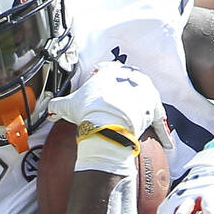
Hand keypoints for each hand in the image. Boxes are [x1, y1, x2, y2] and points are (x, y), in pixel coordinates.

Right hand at [47, 63, 171, 147]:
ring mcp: (143, 89)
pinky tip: (165, 143)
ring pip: (145, 95)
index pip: (107, 70)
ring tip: (139, 117)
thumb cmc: (88, 111)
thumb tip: (48, 109)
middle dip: (125, 90)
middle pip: (128, 80)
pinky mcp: (154, 105)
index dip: (103, 79)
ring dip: (143, 105)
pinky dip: (162, 130)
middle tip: (120, 104)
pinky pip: (158, 117)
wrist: (106, 123)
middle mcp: (128, 76)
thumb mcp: (68, 106)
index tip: (102, 86)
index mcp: (108, 72)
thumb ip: (57, 105)